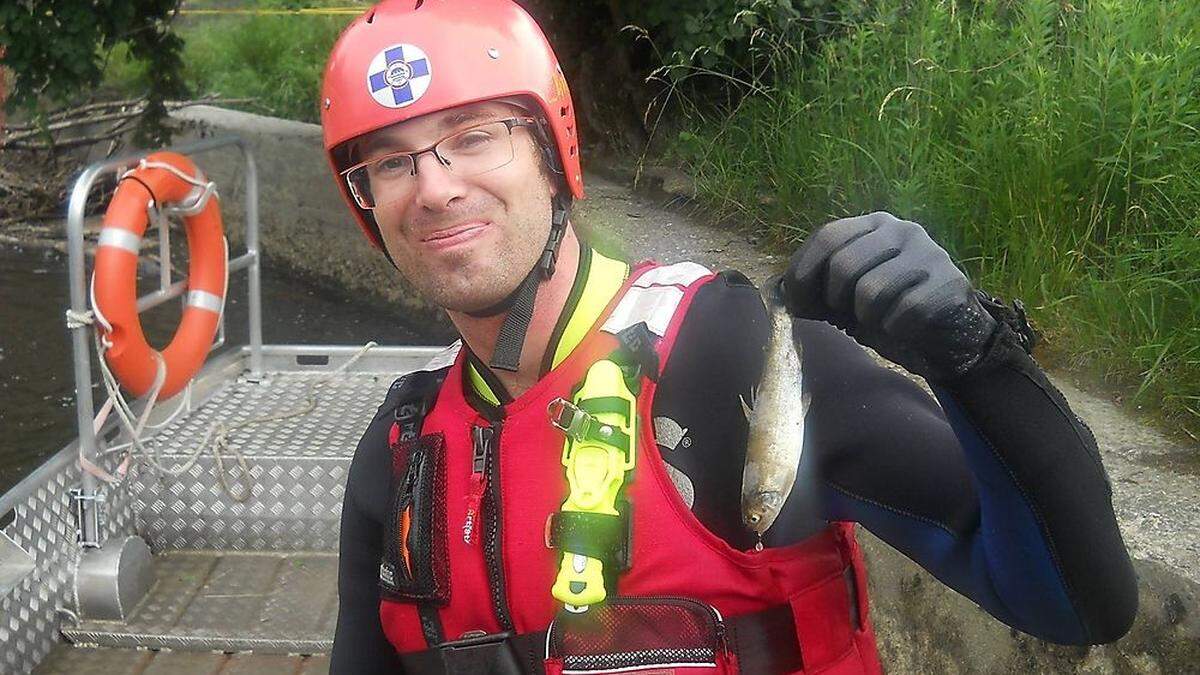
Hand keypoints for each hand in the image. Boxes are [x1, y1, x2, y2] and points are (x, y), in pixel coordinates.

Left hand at [778, 211, 996, 381]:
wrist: (947, 336)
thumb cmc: (887, 313)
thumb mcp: (845, 297)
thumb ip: (816, 288)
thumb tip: (778, 291)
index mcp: (872, 225)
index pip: (826, 237)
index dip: (803, 274)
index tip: (799, 306)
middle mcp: (902, 230)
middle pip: (844, 266)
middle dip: (836, 302)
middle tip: (848, 316)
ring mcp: (929, 253)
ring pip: (870, 292)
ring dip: (866, 318)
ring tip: (880, 318)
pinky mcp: (948, 283)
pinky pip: (900, 313)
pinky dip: (894, 329)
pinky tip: (905, 326)